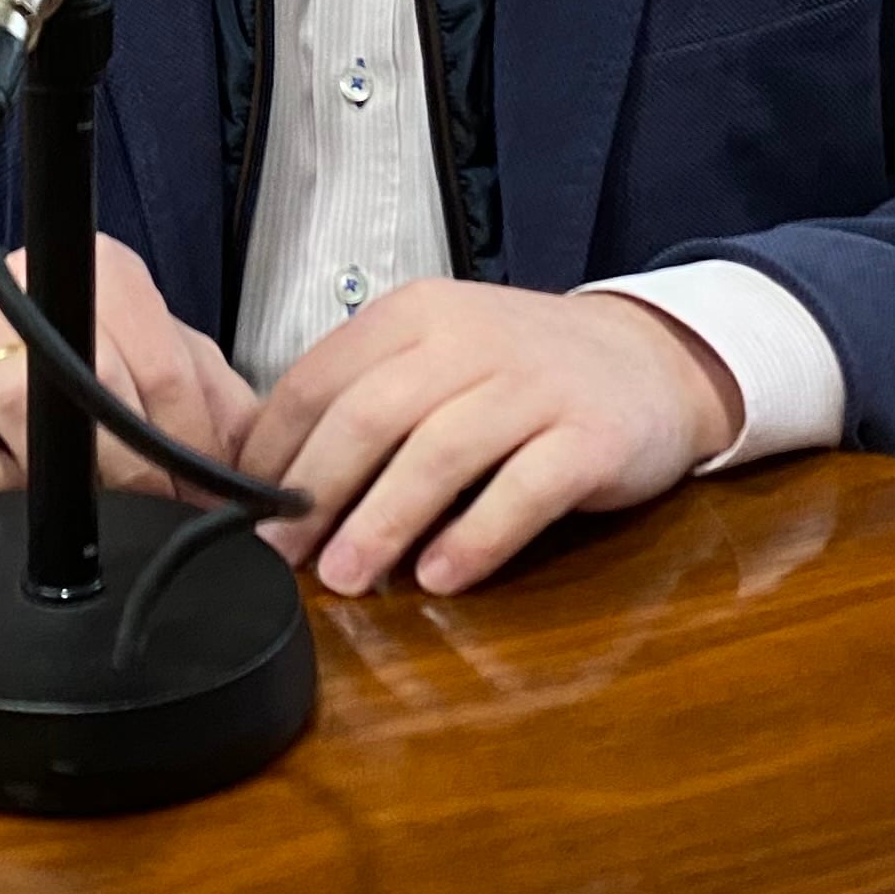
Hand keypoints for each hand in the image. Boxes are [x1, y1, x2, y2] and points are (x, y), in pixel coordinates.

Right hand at [0, 236, 258, 500]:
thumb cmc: (66, 345)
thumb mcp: (148, 355)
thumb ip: (208, 397)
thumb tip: (264, 463)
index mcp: (109, 274)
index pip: (168, 370)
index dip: (192, 449)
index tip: (205, 501)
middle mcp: (36, 280)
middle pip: (103, 392)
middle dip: (136, 475)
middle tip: (152, 516)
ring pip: (28, 412)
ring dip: (62, 480)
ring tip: (84, 512)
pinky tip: (14, 491)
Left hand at [238, 283, 741, 596]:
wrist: (649, 362)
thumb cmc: (523, 372)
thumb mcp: (438, 356)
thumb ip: (368, 399)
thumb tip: (276, 481)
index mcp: (417, 315)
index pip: (320, 378)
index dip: (275, 449)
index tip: (245, 507)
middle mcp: (471, 340)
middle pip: (370, 416)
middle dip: (315, 492)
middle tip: (281, 555)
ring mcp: (534, 387)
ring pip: (439, 454)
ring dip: (382, 522)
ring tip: (346, 577)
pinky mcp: (590, 439)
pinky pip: (522, 492)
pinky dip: (474, 539)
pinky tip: (439, 578)